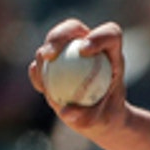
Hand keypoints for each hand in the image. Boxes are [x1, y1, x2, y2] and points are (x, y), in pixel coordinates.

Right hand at [27, 19, 127, 133]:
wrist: (99, 120)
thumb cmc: (108, 118)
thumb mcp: (104, 121)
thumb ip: (88, 116)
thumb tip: (66, 112)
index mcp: (111, 53)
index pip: (110, 34)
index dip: (98, 36)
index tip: (84, 51)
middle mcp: (89, 47)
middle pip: (74, 28)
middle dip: (59, 35)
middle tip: (49, 55)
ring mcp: (70, 52)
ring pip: (53, 41)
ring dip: (44, 53)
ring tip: (42, 70)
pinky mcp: (54, 64)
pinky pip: (42, 63)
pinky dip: (38, 73)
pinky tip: (40, 86)